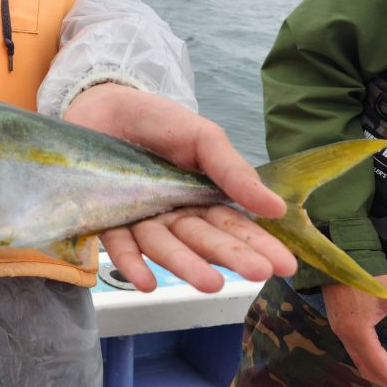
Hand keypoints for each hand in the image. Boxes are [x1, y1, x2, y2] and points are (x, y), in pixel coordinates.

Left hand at [64, 83, 296, 291]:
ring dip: (185, 265)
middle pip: (202, 240)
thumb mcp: (202, 137)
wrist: (102, 103)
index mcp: (201, 198)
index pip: (232, 227)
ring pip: (163, 247)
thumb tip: (276, 207)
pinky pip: (119, 244)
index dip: (257, 245)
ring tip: (208, 283)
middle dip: (231, 257)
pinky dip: (131, 262)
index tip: (284, 265)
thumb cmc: (157, 121)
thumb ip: (232, 170)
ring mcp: (140, 219)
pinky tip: (146, 282)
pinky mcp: (105, 219)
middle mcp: (173, 215)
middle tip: (257, 274)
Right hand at [324, 275, 386, 386]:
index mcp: (358, 331)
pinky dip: (376, 363)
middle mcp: (345, 335)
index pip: (381, 368)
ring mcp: (340, 330)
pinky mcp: (340, 324)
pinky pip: (358, 353)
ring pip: (362, 363)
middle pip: (369, 371)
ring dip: (385, 374)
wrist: (336, 254)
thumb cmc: (367, 273)